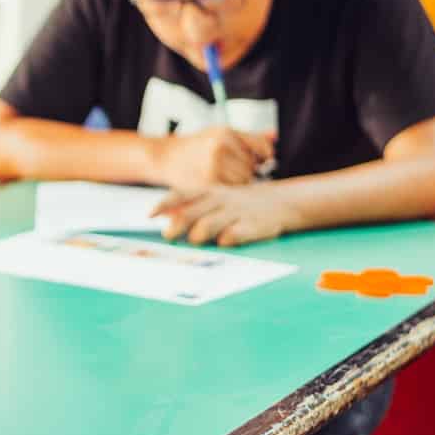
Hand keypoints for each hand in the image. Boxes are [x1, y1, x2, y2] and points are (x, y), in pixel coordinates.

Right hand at [153, 128, 275, 188]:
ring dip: (239, 182)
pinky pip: (230, 190)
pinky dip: (228, 190)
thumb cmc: (197, 145)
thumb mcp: (220, 133)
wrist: (166, 156)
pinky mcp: (207, 182)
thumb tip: (275, 136)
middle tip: (234, 170)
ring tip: (225, 177)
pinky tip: (219, 185)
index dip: (265, 156)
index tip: (262, 160)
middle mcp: (221, 147)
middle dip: (248, 170)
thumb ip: (248, 137)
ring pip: (244, 180)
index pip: (261, 147)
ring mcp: (213, 165)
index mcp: (226, 132)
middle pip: (252, 166)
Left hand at [154, 184, 299, 246]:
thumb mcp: (216, 197)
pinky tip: (222, 243)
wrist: (283, 202)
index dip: (164, 204)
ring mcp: (236, 213)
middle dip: (175, 226)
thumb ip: (190, 205)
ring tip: (196, 241)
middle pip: (189, 213)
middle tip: (168, 236)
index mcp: (209, 191)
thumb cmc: (239, 203)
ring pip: (206, 226)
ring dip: (196, 236)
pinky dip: (223, 241)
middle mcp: (220, 200)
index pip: (182, 195)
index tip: (150, 215)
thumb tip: (161, 214)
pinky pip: (232, 236)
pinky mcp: (252, 226)